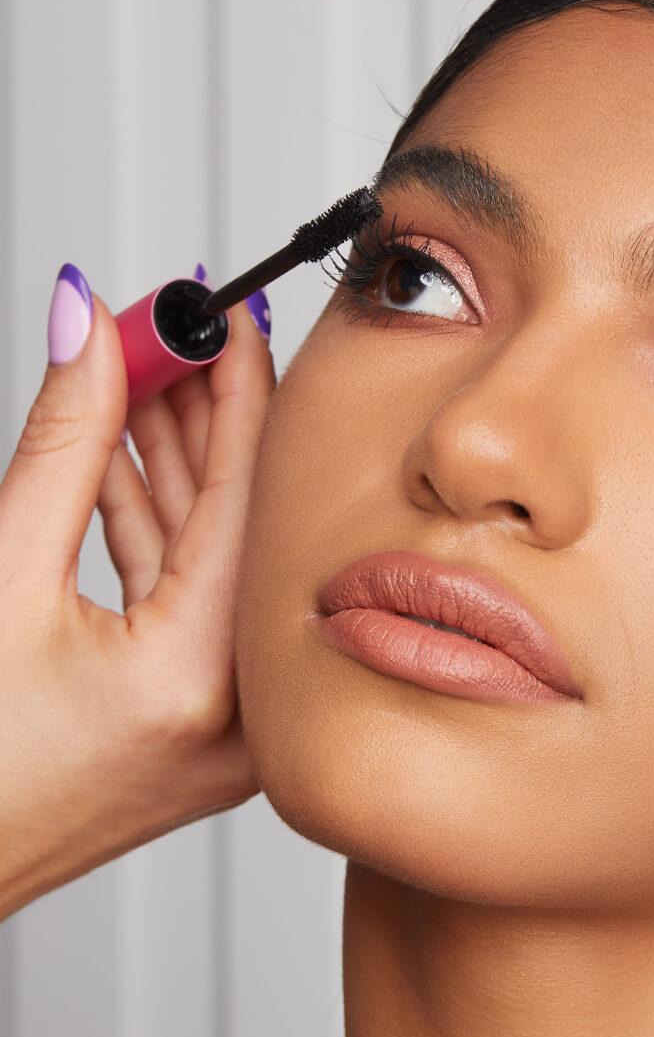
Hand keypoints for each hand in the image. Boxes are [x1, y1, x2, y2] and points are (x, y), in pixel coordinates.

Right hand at [0, 264, 275, 918]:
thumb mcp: (0, 583)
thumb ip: (62, 445)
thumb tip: (87, 330)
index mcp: (198, 679)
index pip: (245, 488)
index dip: (233, 381)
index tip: (220, 310)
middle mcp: (241, 711)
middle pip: (240, 516)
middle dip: (200, 411)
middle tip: (169, 330)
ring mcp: (233, 726)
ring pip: (216, 555)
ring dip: (177, 461)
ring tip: (147, 372)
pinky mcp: (209, 727)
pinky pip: (196, 602)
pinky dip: (161, 528)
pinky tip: (136, 455)